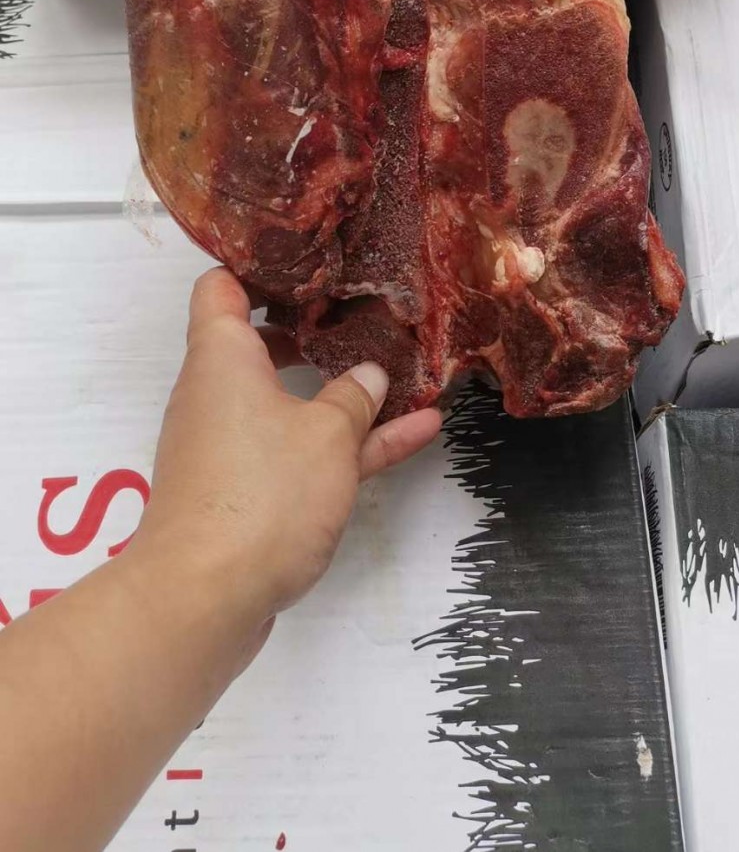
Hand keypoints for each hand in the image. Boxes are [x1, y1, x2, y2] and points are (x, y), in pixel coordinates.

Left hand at [132, 268, 441, 668]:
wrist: (204, 599)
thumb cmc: (261, 493)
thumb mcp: (328, 434)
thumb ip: (355, 398)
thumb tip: (367, 375)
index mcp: (221, 357)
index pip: (221, 287)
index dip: (258, 266)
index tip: (308, 259)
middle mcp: (217, 394)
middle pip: (257, 343)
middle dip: (310, 327)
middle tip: (359, 309)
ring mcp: (231, 445)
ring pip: (291, 402)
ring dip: (343, 392)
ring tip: (402, 371)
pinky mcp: (247, 493)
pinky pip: (300, 451)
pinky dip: (346, 444)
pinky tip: (416, 433)